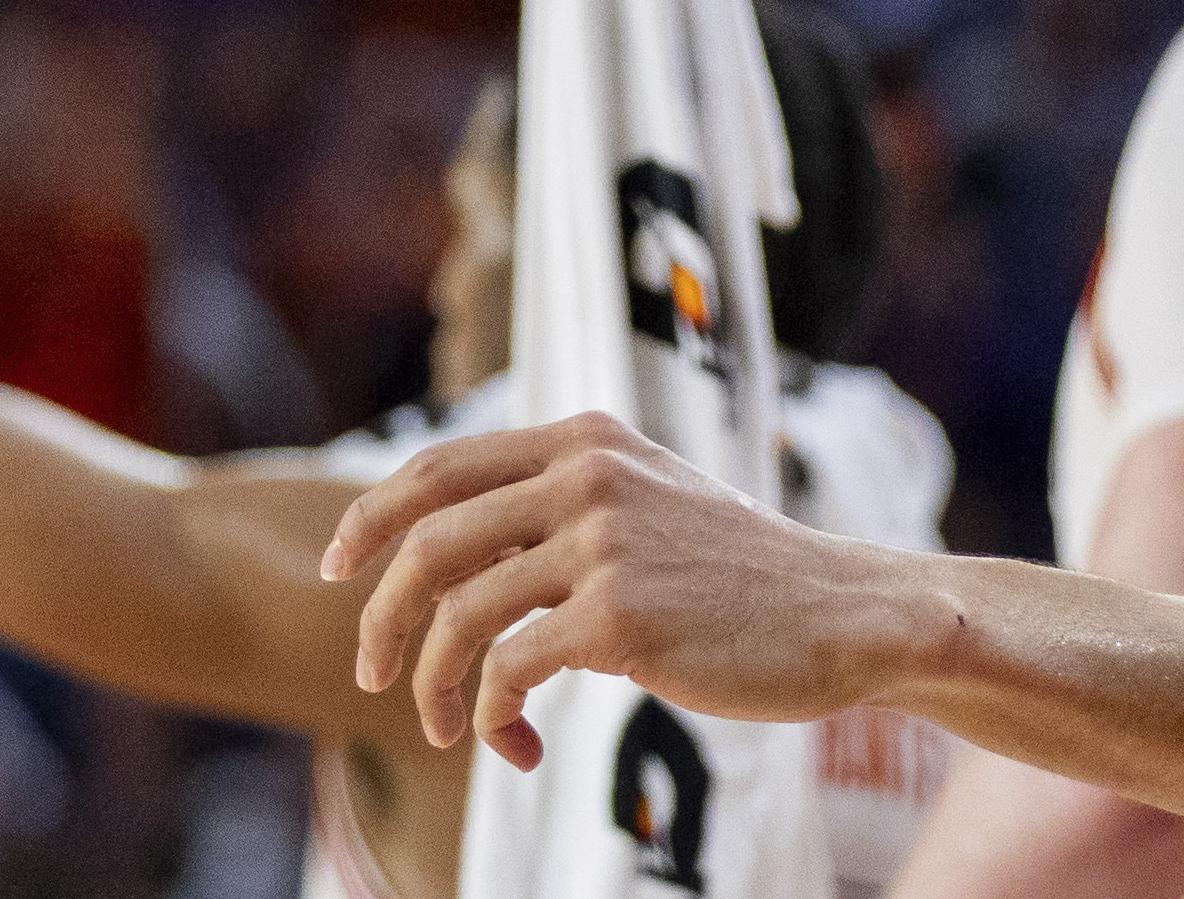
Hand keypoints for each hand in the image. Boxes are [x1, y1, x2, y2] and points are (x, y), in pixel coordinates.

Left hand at [320, 411, 945, 764]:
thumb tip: (457, 543)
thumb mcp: (645, 502)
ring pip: (457, 613)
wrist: (843, 614)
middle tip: (371, 672)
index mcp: (583, 439)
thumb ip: (562, 502)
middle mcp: (585, 475)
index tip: (341, 571)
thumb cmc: (738, 576)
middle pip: (426, 539)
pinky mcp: (619, 616)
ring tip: (444, 729)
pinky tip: (514, 744)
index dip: (370, 518)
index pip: (438, 466)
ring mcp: (601, 541)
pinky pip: (507, 673)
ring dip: (429, 684)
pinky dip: (490, 718)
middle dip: (380, 616)